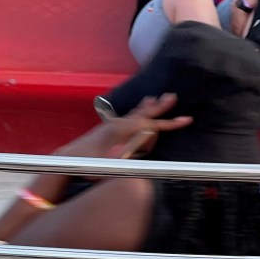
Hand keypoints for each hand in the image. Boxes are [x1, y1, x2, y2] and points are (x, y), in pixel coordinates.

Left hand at [54, 93, 191, 157]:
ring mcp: (113, 124)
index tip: (188, 119)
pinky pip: (126, 117)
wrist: (71, 157)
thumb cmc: (92, 163)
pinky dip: (135, 112)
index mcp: (125, 130)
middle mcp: (120, 123)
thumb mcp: (114, 162)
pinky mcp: (107, 128)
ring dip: (146, 106)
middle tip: (173, 96)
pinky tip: (135, 112)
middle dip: (160, 106)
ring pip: (134, 112)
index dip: (171, 123)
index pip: (154, 125)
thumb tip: (149, 147)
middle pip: (145, 113)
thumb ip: (132, 154)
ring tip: (154, 97)